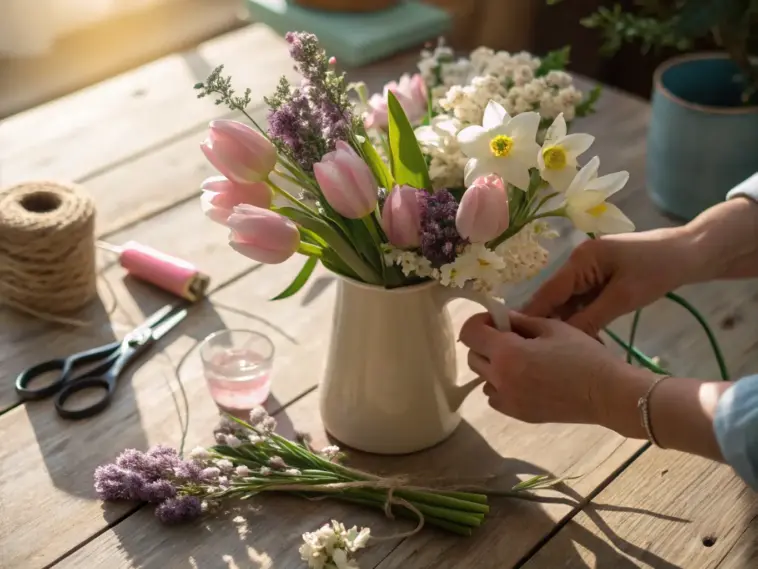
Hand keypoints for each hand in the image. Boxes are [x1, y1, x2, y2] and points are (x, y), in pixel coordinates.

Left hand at [460, 311, 650, 425]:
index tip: (497, 321)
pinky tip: (523, 379)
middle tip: (509, 337)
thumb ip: (521, 321)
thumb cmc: (583, 356)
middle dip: (484, 342)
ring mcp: (507, 400)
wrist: (606, 394)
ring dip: (492, 365)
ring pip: (483, 378)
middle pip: (472, 356)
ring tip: (519, 360)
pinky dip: (501, 385)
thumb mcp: (552, 328)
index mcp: (507, 353)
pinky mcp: (517, 414)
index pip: (470, 333)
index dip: (479, 322)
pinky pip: (495, 396)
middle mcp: (500, 378)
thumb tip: (502, 318)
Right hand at [521, 229, 694, 336]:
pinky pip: (581, 301)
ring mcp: (588, 270)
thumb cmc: (657, 270)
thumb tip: (562, 339)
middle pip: (554, 298)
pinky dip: (579, 319)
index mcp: (579, 261)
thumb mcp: (623, 297)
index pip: (547, 292)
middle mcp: (577, 263)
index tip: (513, 341)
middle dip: (547, 324)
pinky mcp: (599, 278)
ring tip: (551, 352)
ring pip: (567, 302)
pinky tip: (575, 339)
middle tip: (533, 353)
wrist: (688, 252)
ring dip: (564, 324)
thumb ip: (590, 318)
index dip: (531, 316)